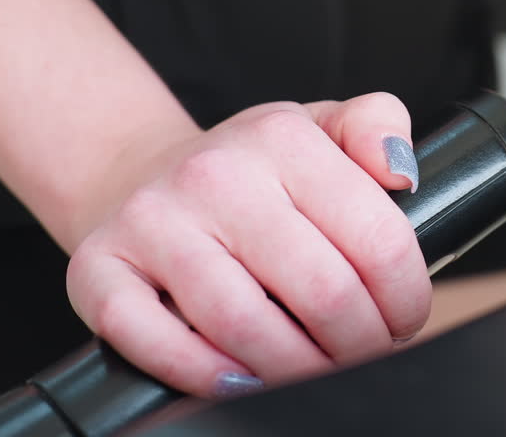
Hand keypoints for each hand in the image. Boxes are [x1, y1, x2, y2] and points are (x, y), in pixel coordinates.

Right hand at [65, 93, 428, 398]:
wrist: (137, 174)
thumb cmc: (244, 168)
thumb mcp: (318, 126)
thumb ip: (375, 125)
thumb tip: (401, 171)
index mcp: (281, 138)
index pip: (377, 239)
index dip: (406, 298)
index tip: (403, 318)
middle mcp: (214, 175)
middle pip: (322, 292)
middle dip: (360, 345)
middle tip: (363, 354)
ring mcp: (152, 223)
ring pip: (245, 325)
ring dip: (295, 371)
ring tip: (314, 372)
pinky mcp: (99, 270)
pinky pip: (155, 341)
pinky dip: (204, 375)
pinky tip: (240, 379)